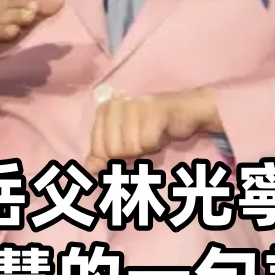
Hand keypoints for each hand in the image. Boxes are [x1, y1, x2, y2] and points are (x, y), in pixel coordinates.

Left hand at [85, 89, 215, 174]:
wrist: (185, 111)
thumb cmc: (151, 128)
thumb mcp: (123, 143)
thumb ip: (104, 156)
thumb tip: (89, 170)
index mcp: (104, 110)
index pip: (98, 150)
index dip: (114, 159)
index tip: (128, 149)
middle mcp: (116, 104)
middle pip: (114, 151)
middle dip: (131, 154)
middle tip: (143, 140)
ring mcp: (135, 105)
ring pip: (131, 148)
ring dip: (146, 149)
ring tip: (152, 134)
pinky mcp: (155, 110)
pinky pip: (148, 142)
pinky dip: (157, 144)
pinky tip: (162, 133)